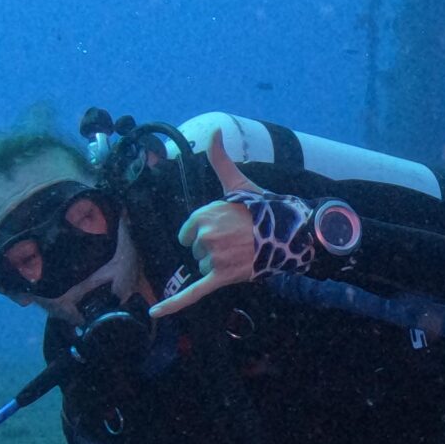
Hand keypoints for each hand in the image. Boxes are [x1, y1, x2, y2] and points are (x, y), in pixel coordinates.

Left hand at [148, 129, 319, 318]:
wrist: (290, 232)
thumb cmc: (263, 209)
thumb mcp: (237, 182)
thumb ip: (220, 159)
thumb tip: (216, 130)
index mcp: (203, 214)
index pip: (188, 232)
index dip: (205, 231)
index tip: (227, 227)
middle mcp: (206, 236)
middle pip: (195, 250)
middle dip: (213, 248)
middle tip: (239, 240)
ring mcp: (213, 258)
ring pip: (202, 267)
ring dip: (218, 264)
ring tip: (242, 253)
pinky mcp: (219, 278)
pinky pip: (192, 293)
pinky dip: (172, 305)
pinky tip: (154, 313)